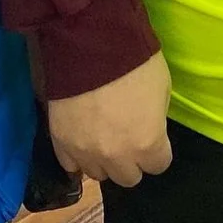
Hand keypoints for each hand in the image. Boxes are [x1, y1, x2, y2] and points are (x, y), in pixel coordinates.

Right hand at [46, 51, 174, 187]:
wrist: (92, 44)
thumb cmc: (136, 62)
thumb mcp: (162, 89)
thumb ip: (156, 120)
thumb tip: (147, 128)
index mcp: (147, 144)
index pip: (158, 166)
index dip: (157, 150)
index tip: (154, 137)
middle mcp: (116, 157)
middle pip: (128, 177)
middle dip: (131, 160)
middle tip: (128, 138)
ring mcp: (85, 153)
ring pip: (98, 174)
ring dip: (104, 160)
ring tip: (103, 137)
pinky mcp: (60, 142)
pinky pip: (70, 165)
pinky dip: (78, 157)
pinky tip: (83, 139)